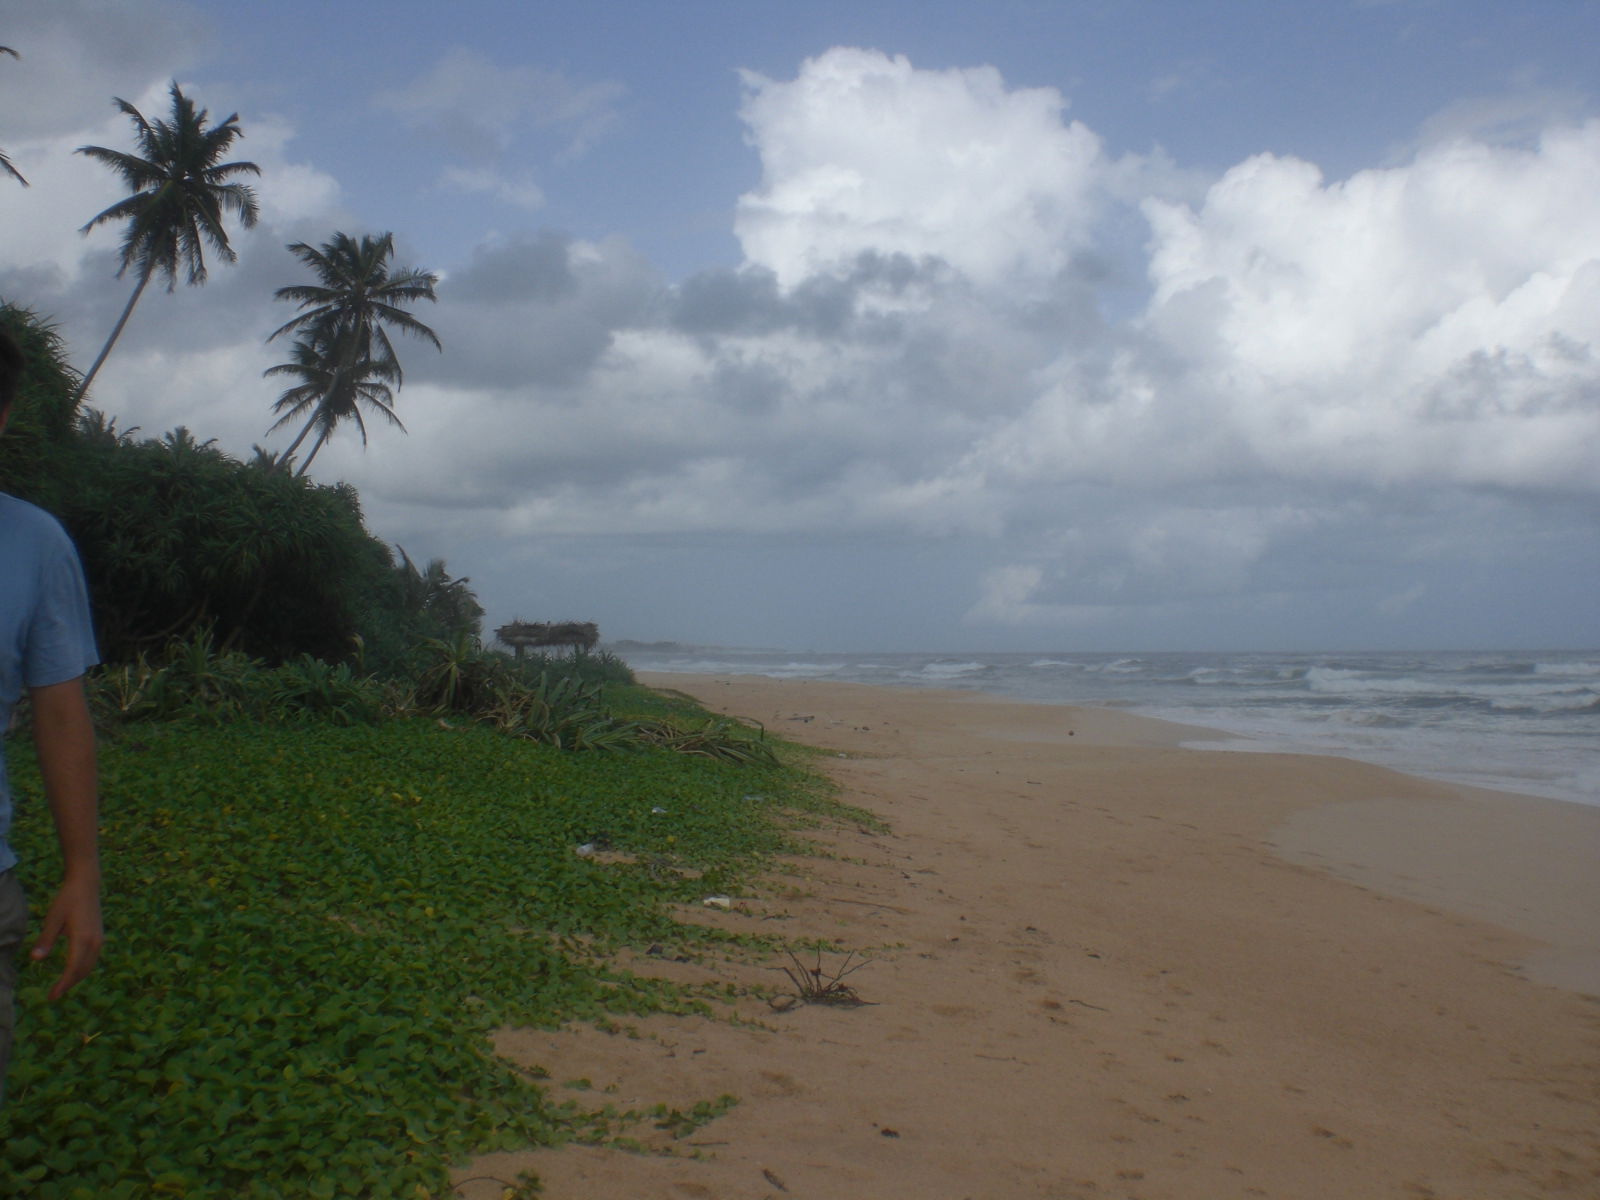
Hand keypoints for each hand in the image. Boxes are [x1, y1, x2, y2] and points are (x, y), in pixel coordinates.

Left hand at [29, 873, 102, 999]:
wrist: (86, 884)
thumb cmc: (67, 900)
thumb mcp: (52, 919)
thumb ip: (45, 940)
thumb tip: (35, 959)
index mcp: (83, 938)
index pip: (73, 968)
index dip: (63, 984)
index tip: (51, 996)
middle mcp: (94, 942)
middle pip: (83, 970)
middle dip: (69, 984)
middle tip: (53, 995)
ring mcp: (99, 939)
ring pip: (89, 966)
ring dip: (76, 978)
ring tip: (61, 986)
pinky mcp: (99, 937)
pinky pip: (92, 959)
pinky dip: (82, 969)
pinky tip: (72, 971)